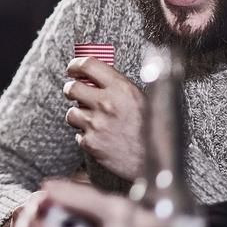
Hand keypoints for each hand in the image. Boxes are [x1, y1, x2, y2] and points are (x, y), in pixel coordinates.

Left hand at [64, 57, 145, 180]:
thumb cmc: (151, 129)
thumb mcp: (140, 98)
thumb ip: (118, 86)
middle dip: (71, 89)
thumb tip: (97, 75)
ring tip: (93, 119)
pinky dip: (86, 135)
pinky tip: (100, 136)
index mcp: (121, 88)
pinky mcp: (91, 143)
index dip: (75, 65)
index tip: (73, 69)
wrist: (154, 161)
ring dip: (78, 114)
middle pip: (72, 88)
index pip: (88, 65)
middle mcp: (106, 103)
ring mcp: (96, 124)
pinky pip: (78, 133)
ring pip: (71, 112)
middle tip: (75, 93)